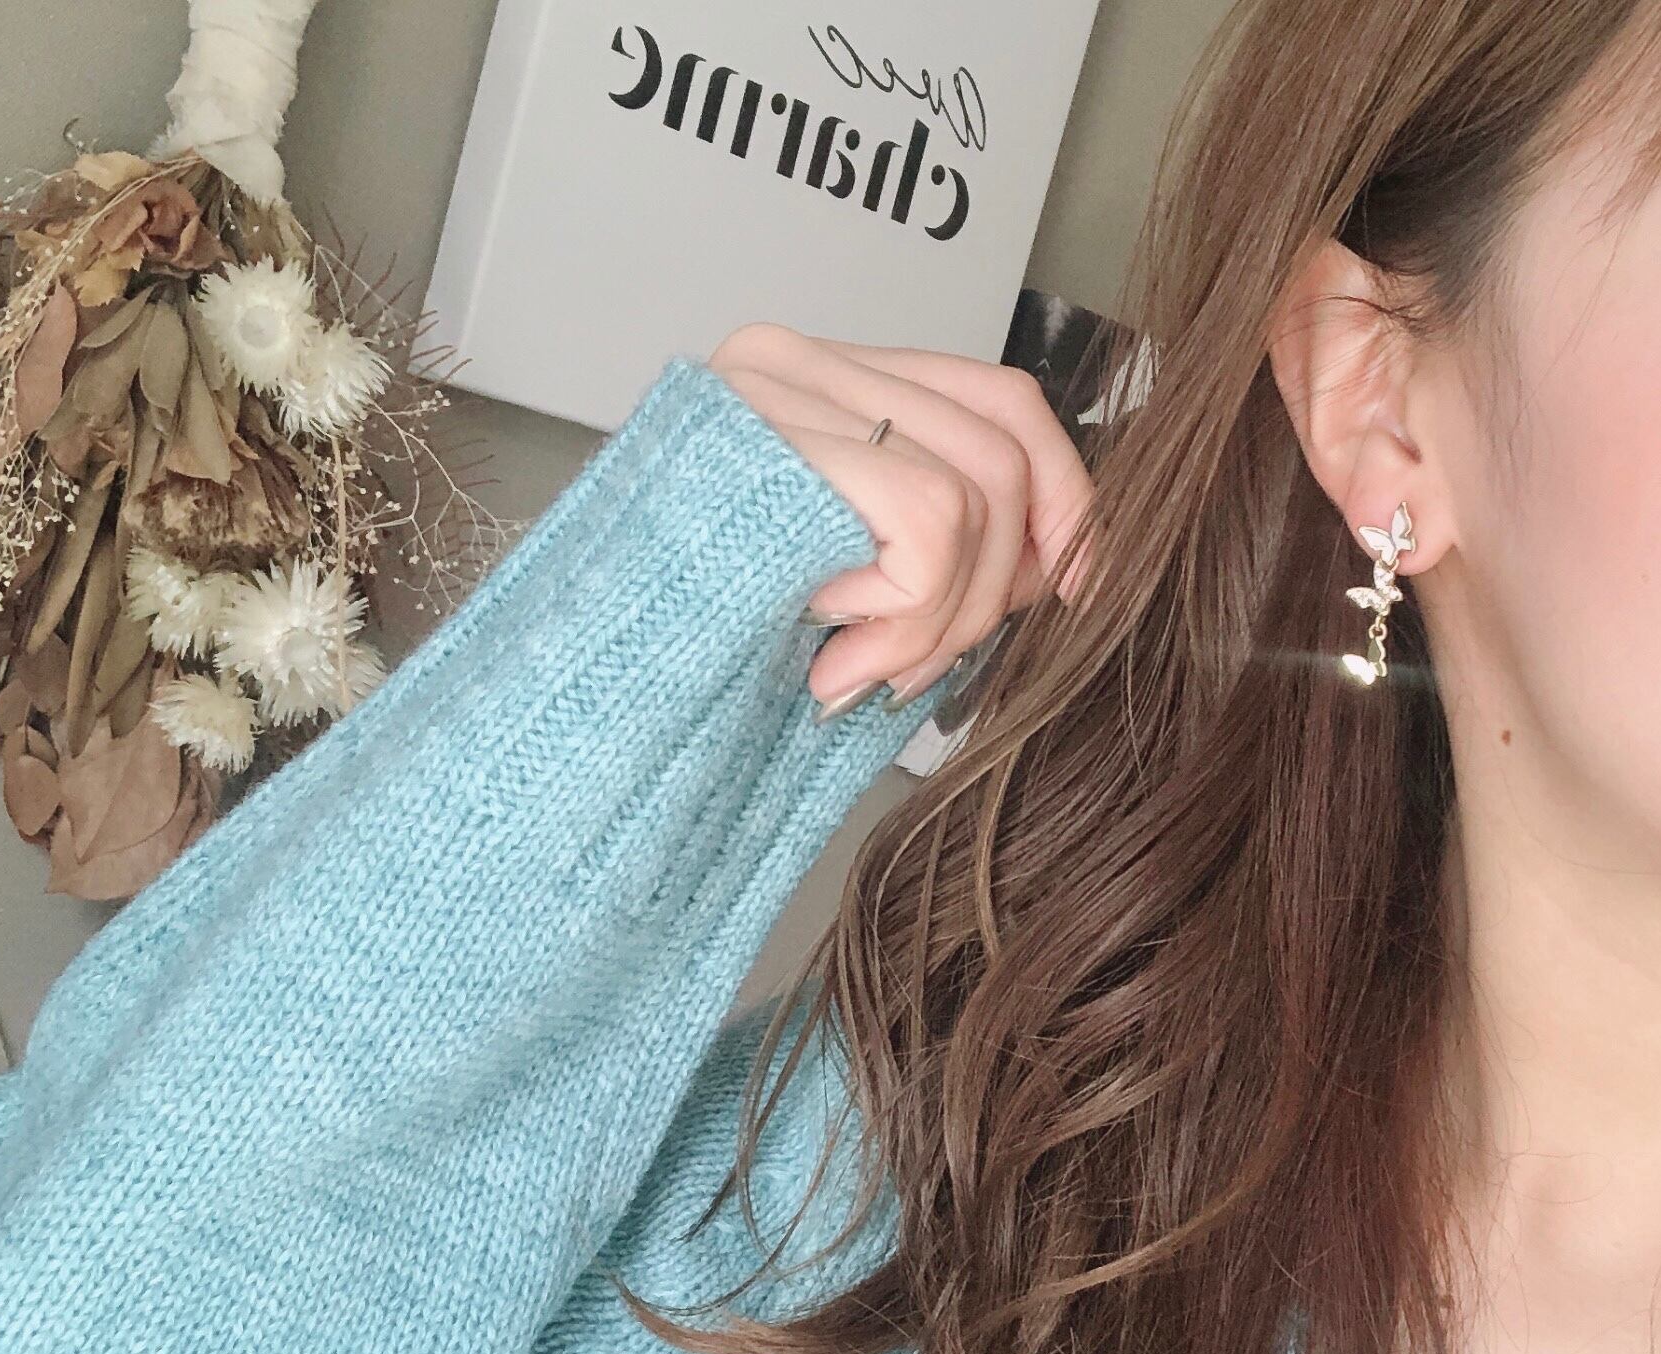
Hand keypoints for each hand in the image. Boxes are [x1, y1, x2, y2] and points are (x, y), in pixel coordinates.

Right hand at [706, 322, 1097, 716]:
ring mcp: (777, 389)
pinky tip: (827, 643)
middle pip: (1003, 445)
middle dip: (995, 591)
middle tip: (912, 671)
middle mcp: (797, 360)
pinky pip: (930, 524)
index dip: (1066, 496)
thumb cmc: (700, 644)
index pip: (998, 398)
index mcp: (819, 385)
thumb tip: (1053, 568)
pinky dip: (904, 613)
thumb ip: (934, 552)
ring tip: (853, 667)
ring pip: (976, 492)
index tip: (1079, 589)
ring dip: (937, 621)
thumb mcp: (837, 584)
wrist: (580, 685)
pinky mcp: (774, 437)